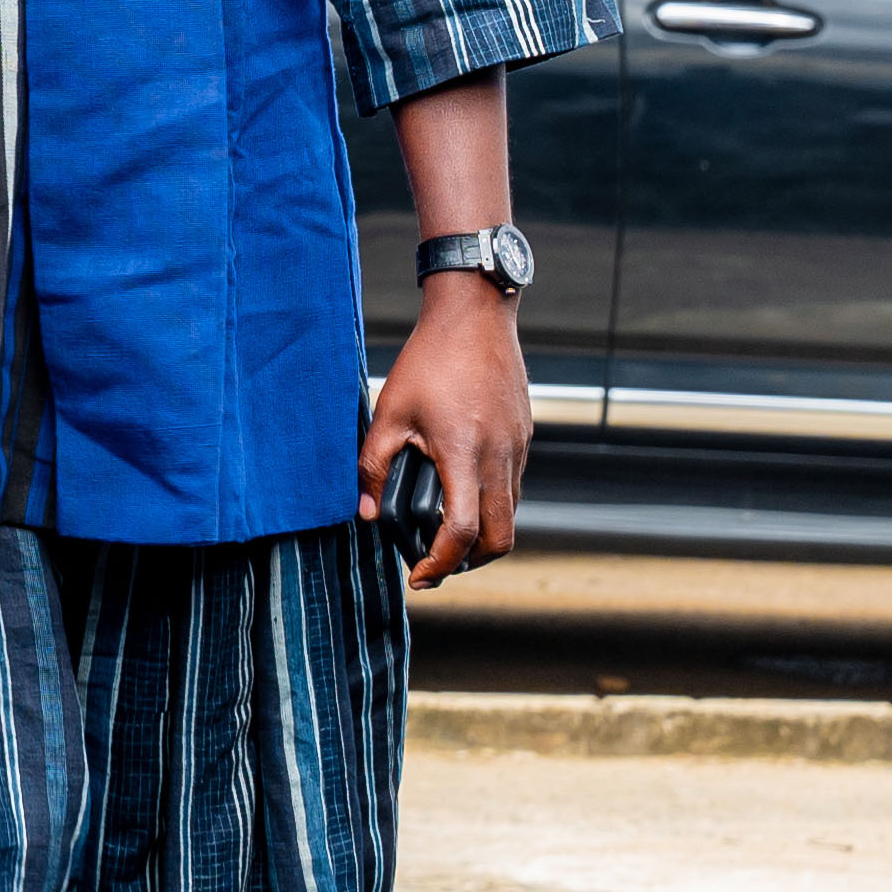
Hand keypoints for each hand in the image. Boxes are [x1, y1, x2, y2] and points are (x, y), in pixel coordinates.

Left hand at [361, 276, 529, 590]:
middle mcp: (499, 457)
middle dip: (469, 563)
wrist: (475, 315)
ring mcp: (518, 447)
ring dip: (484, 535)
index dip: (440, 565)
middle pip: (500, 538)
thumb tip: (366, 515)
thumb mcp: (389, 412)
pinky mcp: (525, 435)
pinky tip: (465, 493)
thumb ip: (373, 466)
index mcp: (464, 454)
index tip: (418, 576)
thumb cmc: (429, 359)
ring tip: (448, 535)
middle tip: (438, 565)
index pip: (461, 532)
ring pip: (512, 514)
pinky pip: (515, 486)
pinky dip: (494, 505)